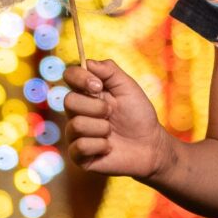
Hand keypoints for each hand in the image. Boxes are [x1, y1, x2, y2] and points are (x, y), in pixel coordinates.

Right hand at [63, 57, 169, 180]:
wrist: (149, 145)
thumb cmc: (138, 114)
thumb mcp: (128, 87)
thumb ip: (109, 71)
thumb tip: (87, 62)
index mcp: (87, 92)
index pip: (69, 76)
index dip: (80, 78)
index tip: (99, 86)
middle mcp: (77, 111)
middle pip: (68, 101)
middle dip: (96, 107)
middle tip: (111, 112)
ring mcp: (76, 133)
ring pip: (76, 125)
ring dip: (101, 128)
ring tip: (112, 131)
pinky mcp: (78, 155)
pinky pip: (80, 146)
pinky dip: (100, 146)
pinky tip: (109, 147)